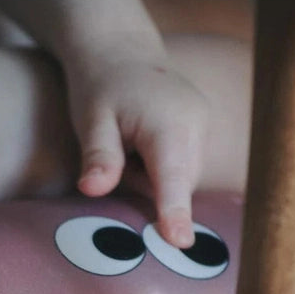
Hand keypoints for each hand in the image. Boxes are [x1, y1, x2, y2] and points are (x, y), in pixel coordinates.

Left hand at [66, 50, 208, 248]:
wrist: (121, 50)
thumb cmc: (100, 85)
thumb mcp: (90, 119)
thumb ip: (99, 156)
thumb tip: (93, 189)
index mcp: (168, 124)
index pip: (172, 179)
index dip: (174, 212)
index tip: (181, 243)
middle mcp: (196, 126)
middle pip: (176, 186)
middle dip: (146, 187)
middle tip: (120, 153)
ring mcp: (204, 129)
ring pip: (180, 181)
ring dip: (152, 178)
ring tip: (130, 144)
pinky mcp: (202, 133)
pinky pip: (182, 170)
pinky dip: (160, 169)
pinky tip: (143, 144)